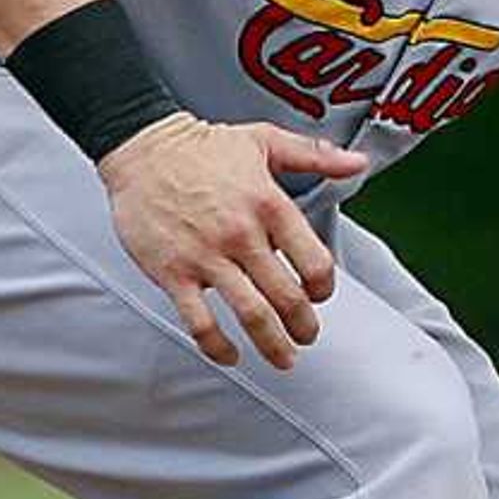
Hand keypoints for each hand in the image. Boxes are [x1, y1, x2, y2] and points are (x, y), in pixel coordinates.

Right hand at [98, 115, 369, 368]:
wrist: (141, 148)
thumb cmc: (201, 148)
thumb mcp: (266, 141)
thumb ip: (316, 156)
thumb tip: (357, 163)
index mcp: (270, 206)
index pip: (315, 263)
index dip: (324, 287)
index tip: (320, 294)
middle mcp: (242, 235)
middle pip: (288, 297)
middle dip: (304, 326)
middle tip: (307, 335)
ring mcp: (207, 257)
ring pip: (252, 315)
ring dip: (273, 345)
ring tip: (284, 357)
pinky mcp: (173, 273)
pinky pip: (199, 321)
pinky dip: (218, 346)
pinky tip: (230, 355)